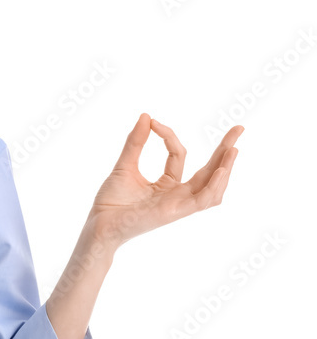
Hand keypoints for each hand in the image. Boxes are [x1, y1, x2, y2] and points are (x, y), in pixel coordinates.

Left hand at [88, 113, 242, 248]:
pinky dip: (214, 186)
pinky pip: (203, 201)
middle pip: (208, 170)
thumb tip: (146, 116)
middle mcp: (177, 194)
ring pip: (212, 187)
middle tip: (239, 128)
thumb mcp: (125, 164)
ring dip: (225, 168)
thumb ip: (136, 142)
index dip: (169, 136)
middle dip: (225, 150)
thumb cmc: (111, 200)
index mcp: (166, 184)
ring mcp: (178, 204)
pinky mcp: (176, 212)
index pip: (179, 155)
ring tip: (234, 148)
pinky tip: (220, 170)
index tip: (153, 122)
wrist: (99, 222)